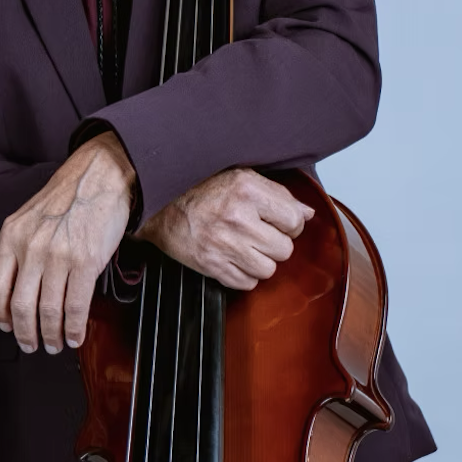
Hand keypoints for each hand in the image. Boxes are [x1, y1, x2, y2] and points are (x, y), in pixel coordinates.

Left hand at [0, 132, 136, 353]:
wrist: (98, 177)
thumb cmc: (64, 198)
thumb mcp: (24, 218)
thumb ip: (9, 249)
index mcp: (10, 236)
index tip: (4, 326)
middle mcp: (30, 247)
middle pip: (19, 305)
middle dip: (24, 333)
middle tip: (30, 345)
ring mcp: (57, 256)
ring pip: (48, 310)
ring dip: (51, 335)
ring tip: (54, 344)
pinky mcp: (86, 261)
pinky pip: (76, 306)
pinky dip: (74, 328)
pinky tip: (74, 336)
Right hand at [136, 168, 312, 289]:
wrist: (155, 204)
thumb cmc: (198, 189)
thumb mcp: (240, 178)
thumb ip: (277, 194)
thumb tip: (307, 213)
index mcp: (247, 190)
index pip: (294, 219)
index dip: (289, 223)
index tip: (276, 222)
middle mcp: (237, 216)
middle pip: (284, 249)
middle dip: (274, 244)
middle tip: (257, 235)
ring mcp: (223, 243)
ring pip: (267, 269)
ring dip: (259, 262)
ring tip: (244, 247)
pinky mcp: (210, 264)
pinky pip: (246, 283)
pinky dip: (242, 275)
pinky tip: (232, 259)